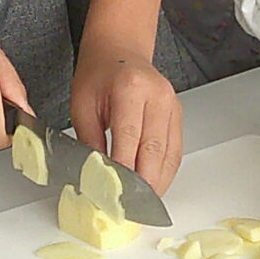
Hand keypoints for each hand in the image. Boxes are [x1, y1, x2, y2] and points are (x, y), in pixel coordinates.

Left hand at [70, 34, 182, 191]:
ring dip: (157, 183)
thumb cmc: (98, 73)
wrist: (119, 49)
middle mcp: (158, 96)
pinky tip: (154, 186)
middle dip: (143, 184)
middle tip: (130, 209)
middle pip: (154, 150)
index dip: (124, 171)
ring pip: (169, 154)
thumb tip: (95, 177)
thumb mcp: (82, 104)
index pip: (129, 138)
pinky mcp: (177, 114)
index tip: (115, 195)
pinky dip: (165, 172)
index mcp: (131, 88)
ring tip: (141, 206)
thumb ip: (89, 141)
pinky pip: (175, 150)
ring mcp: (172, 105)